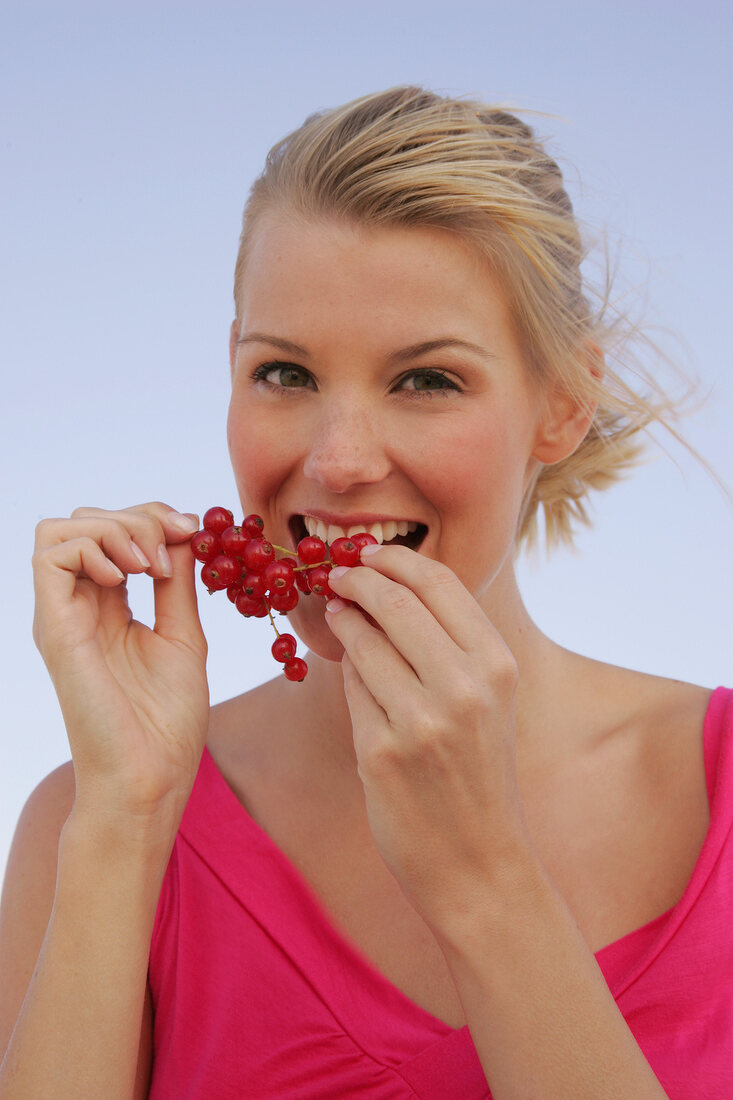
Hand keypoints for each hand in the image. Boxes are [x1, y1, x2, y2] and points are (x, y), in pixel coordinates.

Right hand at [32, 503, 208, 826]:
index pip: (114, 532)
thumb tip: (184, 534)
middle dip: (139, 516)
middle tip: (176, 548)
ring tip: (150, 566)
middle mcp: (79, 607)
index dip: (153, 517)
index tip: (195, 531)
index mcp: (108, 608)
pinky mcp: (54, 629)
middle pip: (87, 520)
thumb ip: (177, 586)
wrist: (149, 779)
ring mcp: (62, 616)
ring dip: (115, 527)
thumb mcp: (182, 637)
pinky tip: (128, 576)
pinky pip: (50, 556)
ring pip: (60, 529)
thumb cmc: (165, 723)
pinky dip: (92, 546)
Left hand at [325, 545, 528, 934]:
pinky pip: (351, 689)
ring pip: (364, 642)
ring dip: (344, 621)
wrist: (477, 862)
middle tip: (338, 575)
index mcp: (498, 665)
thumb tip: (392, 586)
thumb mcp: (491, 701)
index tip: (368, 553)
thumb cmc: (479, 773)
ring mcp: (421, 721)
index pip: (440, 582)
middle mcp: (465, 687)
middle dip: (357, 579)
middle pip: (394, 602)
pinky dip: (346, 671)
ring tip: (338, 615)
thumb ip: (454, 644)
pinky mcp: (380, 752)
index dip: (394, 560)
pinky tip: (348, 670)